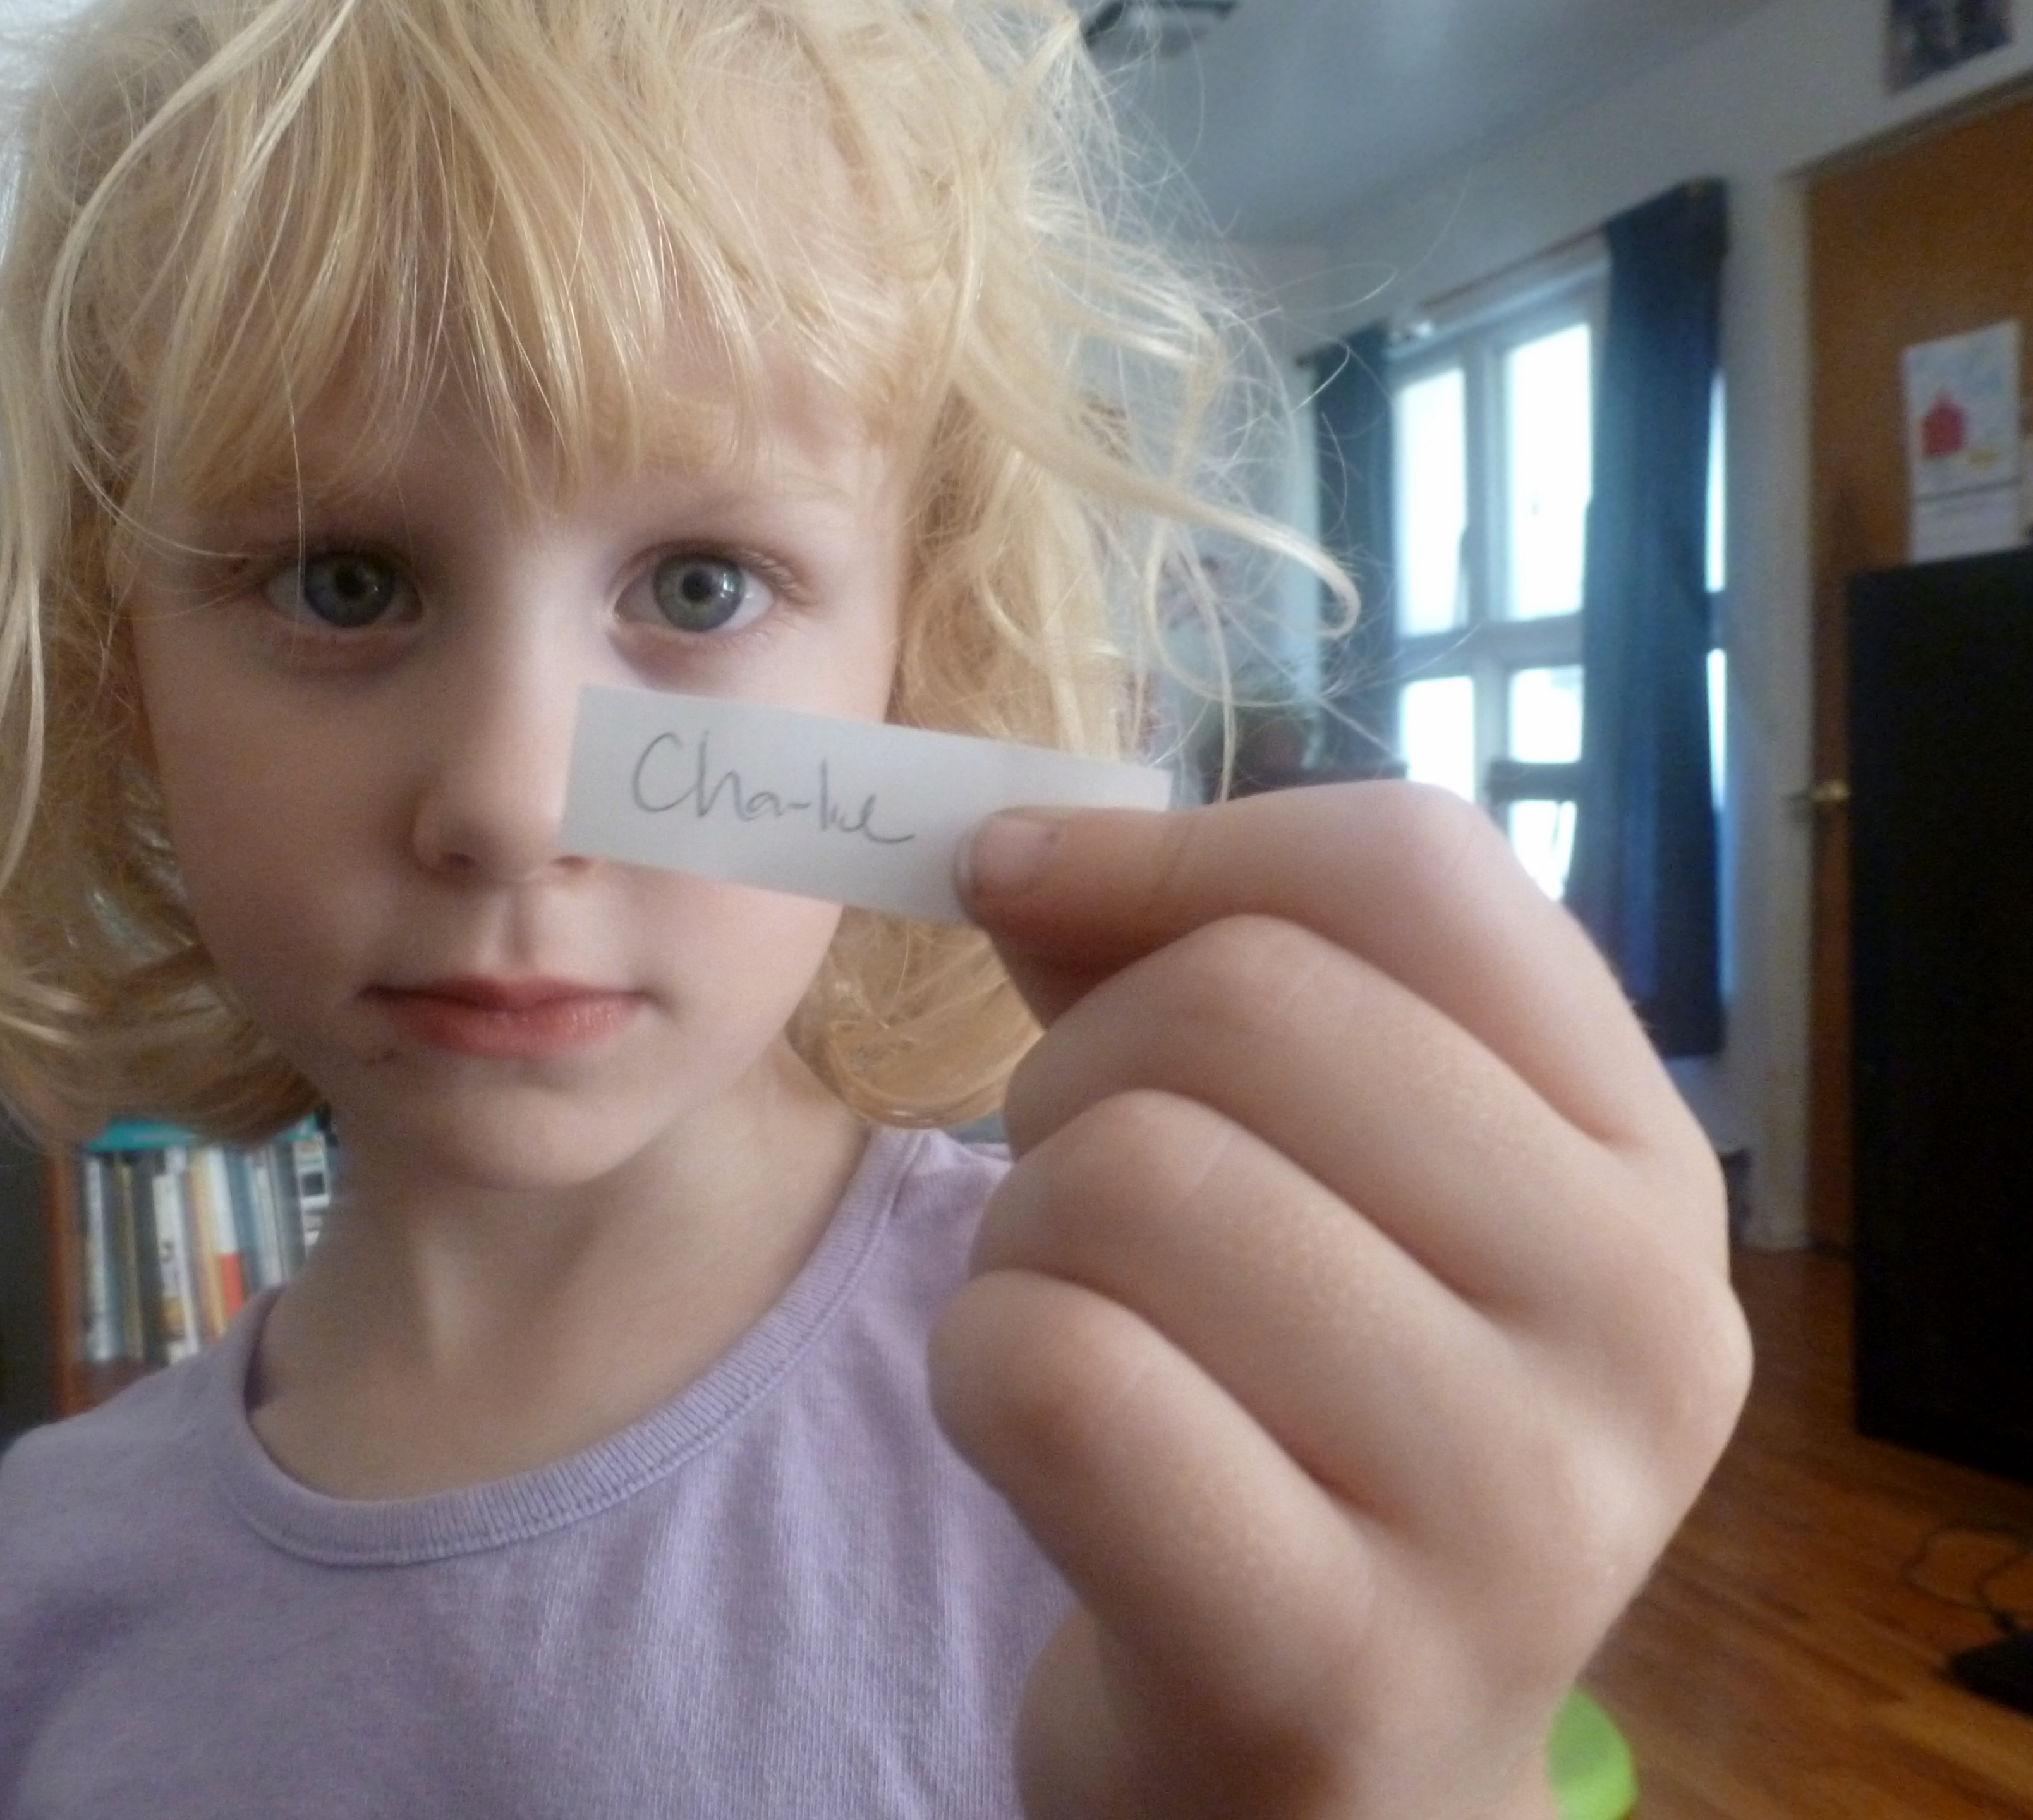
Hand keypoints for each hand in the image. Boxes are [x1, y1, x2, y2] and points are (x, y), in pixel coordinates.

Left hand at [928, 785, 1750, 1819]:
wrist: (1323, 1780)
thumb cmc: (1291, 1429)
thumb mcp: (1311, 1184)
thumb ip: (1191, 974)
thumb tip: (1028, 839)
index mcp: (1645, 1172)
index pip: (1412, 871)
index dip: (1168, 850)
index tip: (1020, 883)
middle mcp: (1639, 1329)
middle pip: (1244, 1008)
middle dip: (1072, 1077)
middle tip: (1081, 1208)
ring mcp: (1515, 1515)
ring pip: (1126, 1181)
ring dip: (1014, 1238)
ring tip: (1078, 1328)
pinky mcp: (1329, 1665)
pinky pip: (1053, 1376)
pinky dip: (972, 1369)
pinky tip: (1035, 1442)